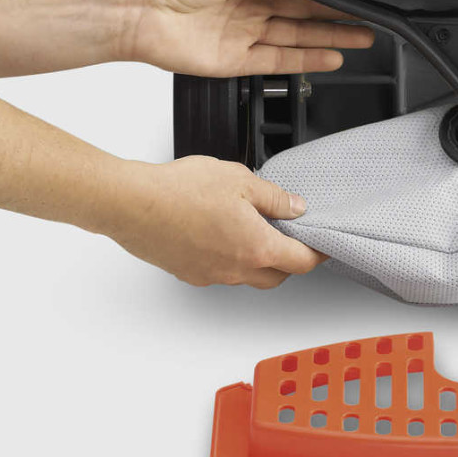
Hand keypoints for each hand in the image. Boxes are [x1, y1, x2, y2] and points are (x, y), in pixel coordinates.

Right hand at [105, 156, 325, 287]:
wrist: (133, 205)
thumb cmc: (181, 191)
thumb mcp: (241, 180)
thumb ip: (273, 197)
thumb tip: (295, 207)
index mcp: (255, 247)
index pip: (300, 262)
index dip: (318, 254)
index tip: (324, 246)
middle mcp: (234, 269)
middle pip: (276, 275)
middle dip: (290, 260)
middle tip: (292, 236)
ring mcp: (209, 275)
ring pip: (247, 275)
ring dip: (258, 259)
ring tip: (254, 227)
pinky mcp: (188, 273)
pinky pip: (220, 271)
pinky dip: (230, 257)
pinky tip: (221, 232)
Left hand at [113, 0, 372, 76]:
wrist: (134, 11)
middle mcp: (249, 5)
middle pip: (303, 13)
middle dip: (337, 18)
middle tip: (371, 21)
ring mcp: (243, 34)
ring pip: (296, 38)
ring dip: (329, 40)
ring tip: (363, 40)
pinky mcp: (235, 61)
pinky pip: (278, 62)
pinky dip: (305, 61)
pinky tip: (330, 58)